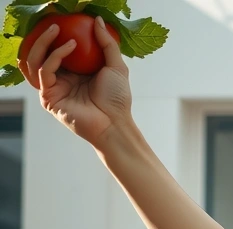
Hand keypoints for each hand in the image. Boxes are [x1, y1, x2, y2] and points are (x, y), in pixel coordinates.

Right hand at [21, 15, 132, 148]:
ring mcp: (53, 88)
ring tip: (55, 30)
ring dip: (44, 43)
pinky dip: (55, 56)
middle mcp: (61, 80)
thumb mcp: (116, 66)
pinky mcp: (48, 97)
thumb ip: (108, 44)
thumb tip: (97, 20)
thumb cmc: (117, 99)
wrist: (115, 123)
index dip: (57, 37)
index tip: (64, 22)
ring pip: (36, 60)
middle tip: (54, 23)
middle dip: (44, 37)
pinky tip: (69, 46)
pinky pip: (44, 70)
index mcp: (74, 73)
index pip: (57, 51)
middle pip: (42, 54)